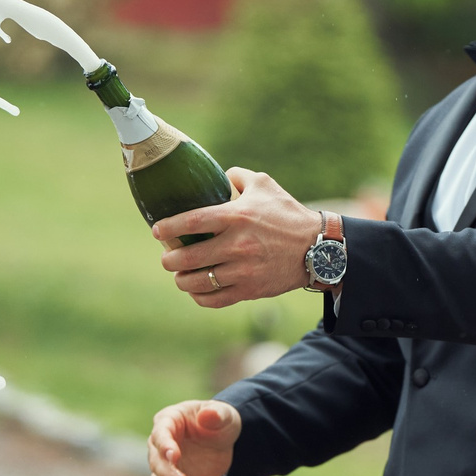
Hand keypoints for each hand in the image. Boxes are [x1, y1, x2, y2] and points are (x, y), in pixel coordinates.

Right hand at [148, 399, 241, 475]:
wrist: (223, 441)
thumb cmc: (220, 422)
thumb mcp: (224, 416)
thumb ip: (216, 414)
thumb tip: (208, 414)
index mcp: (169, 422)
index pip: (160, 434)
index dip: (165, 446)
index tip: (175, 456)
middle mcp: (160, 446)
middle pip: (155, 462)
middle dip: (168, 475)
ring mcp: (165, 467)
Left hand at [153, 168, 321, 307]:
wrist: (318, 248)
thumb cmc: (288, 214)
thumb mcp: (265, 185)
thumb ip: (237, 176)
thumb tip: (219, 175)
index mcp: (236, 216)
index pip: (190, 222)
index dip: (167, 227)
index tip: (157, 231)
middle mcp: (236, 245)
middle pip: (187, 258)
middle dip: (169, 260)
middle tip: (167, 258)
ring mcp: (242, 271)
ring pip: (197, 283)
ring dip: (181, 280)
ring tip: (180, 275)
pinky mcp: (250, 290)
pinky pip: (214, 300)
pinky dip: (200, 297)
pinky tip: (197, 290)